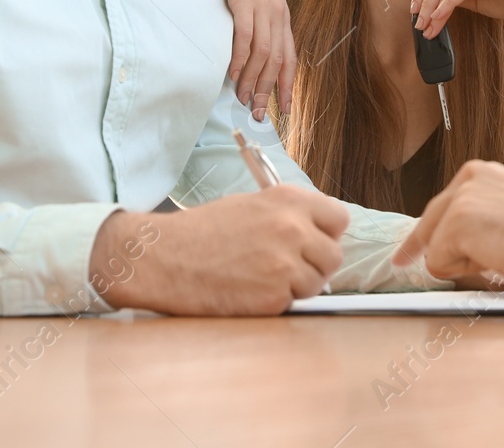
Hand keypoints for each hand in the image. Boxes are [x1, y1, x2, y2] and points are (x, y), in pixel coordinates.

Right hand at [91, 187, 347, 315]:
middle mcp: (292, 228)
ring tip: (263, 278)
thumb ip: (289, 215)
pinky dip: (276, 302)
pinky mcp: (273, 298)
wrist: (164, 257)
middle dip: (316, 264)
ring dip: (297, 286)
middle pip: (334, 255)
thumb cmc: (203, 232)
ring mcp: (284, 264)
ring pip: (317, 283)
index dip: (327, 233)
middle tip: (288, 267)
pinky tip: (250, 290)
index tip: (314, 241)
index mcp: (288, 200)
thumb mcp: (252, 204)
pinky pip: (293, 303)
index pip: (339, 218)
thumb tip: (318, 233)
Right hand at [215, 0, 294, 119]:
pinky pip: (246, 36)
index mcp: (283, 19)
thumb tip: (252, 52)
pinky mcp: (245, 2)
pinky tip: (234, 74)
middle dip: (269, 92)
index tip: (284, 110)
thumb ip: (261, 23)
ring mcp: (263, 10)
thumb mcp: (261, 0)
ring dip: (253, 80)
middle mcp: (277, 17)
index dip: (288, 86)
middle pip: (277, 62)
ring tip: (243, 99)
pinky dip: (241, 58)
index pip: (290, 59)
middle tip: (260, 114)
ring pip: (263, 53)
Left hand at [393, 160, 503, 292]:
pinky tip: (501, 259)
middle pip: (430, 229)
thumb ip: (481, 223)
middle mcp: (467, 179)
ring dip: (467, 266)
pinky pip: (440, 265)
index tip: (404, 255)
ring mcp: (461, 199)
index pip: (439, 209)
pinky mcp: (458, 223)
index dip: (421, 238)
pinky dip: (467, 274)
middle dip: (441, 255)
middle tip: (424, 266)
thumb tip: (452, 251)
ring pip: (436, 251)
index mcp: (480, 174)